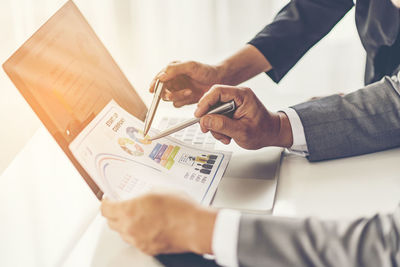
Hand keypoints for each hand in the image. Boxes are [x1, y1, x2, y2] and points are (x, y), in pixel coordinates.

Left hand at [101, 191, 216, 255]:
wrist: (195, 227)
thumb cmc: (181, 209)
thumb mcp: (158, 191)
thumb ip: (142, 195)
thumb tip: (139, 198)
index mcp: (129, 211)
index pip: (105, 209)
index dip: (106, 203)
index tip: (109, 199)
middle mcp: (130, 228)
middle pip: (111, 223)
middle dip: (114, 214)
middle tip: (122, 206)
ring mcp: (138, 241)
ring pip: (123, 233)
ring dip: (126, 225)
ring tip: (139, 216)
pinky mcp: (148, 249)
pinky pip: (136, 241)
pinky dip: (138, 234)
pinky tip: (149, 226)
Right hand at [149, 61, 222, 106]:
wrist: (218, 80)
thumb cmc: (206, 71)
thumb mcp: (190, 66)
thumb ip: (174, 69)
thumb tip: (161, 76)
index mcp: (171, 70)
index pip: (158, 79)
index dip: (154, 85)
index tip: (152, 90)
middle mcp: (173, 80)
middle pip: (161, 91)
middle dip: (168, 93)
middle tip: (176, 93)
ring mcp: (178, 90)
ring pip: (169, 99)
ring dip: (178, 97)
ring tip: (189, 91)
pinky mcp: (183, 99)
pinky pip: (177, 104)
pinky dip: (183, 102)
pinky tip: (191, 96)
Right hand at [195, 85, 292, 148]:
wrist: (272, 134)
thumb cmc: (263, 131)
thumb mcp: (242, 131)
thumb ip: (222, 125)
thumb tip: (205, 121)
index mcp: (242, 95)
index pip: (217, 92)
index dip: (205, 103)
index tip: (199, 115)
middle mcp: (237, 96)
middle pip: (213, 102)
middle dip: (210, 119)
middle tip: (208, 130)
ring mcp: (234, 103)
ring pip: (213, 111)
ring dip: (215, 126)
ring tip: (225, 137)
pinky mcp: (231, 110)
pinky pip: (218, 117)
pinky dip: (219, 128)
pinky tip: (227, 135)